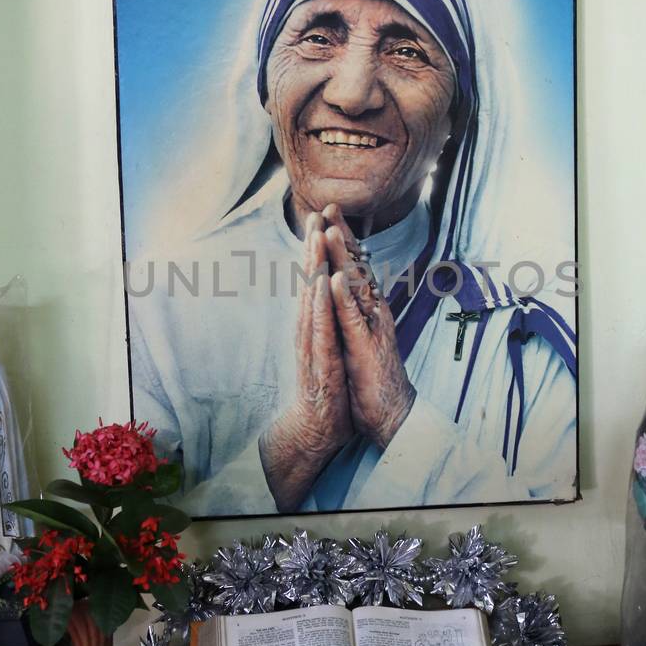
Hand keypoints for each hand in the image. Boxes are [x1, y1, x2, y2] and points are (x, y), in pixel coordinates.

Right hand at [260, 215, 352, 510]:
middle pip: (310, 284)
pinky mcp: (318, 365)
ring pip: (311, 302)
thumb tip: (333, 294)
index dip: (320, 251)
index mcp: (319, 325)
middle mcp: (312, 331)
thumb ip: (331, 321)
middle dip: (313, 249)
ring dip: (313, 270)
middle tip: (314, 215)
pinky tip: (321, 289)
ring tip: (315, 240)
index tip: (322, 218)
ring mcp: (313, 347)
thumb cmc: (328, 388)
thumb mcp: (334, 347)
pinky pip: (319, 332)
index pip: (318, 281)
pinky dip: (320, 309)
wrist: (317, 430)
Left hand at [323, 205, 415, 449]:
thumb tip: (347, 285)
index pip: (354, 267)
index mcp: (368, 309)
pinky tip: (335, 279)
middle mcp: (373, 312)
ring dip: (342, 257)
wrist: (391, 412)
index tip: (328, 213)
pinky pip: (353, 319)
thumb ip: (356, 309)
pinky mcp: (365, 348)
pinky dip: (344, 298)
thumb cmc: (374, 374)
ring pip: (356, 286)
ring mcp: (371, 327)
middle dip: (342, 236)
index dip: (342, 239)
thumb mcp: (361, 334)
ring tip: (330, 230)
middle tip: (330, 207)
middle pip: (357, 267)